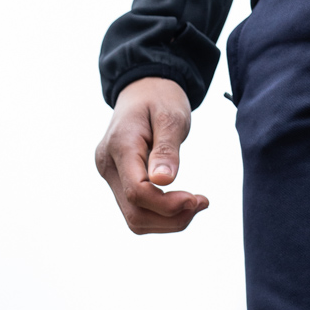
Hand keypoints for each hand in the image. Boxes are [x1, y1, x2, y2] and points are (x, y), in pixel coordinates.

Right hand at [95, 77, 207, 232]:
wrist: (143, 89)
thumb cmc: (161, 98)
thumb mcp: (171, 117)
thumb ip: (167, 149)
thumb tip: (164, 180)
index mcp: (119, 146)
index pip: (138, 193)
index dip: (168, 205)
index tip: (197, 199)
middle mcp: (107, 164)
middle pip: (135, 213)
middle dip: (172, 218)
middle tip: (201, 202)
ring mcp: (110, 174)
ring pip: (135, 218)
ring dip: (169, 221)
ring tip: (195, 203)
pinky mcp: (117, 180)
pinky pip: (137, 209)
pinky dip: (162, 214)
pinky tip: (182, 202)